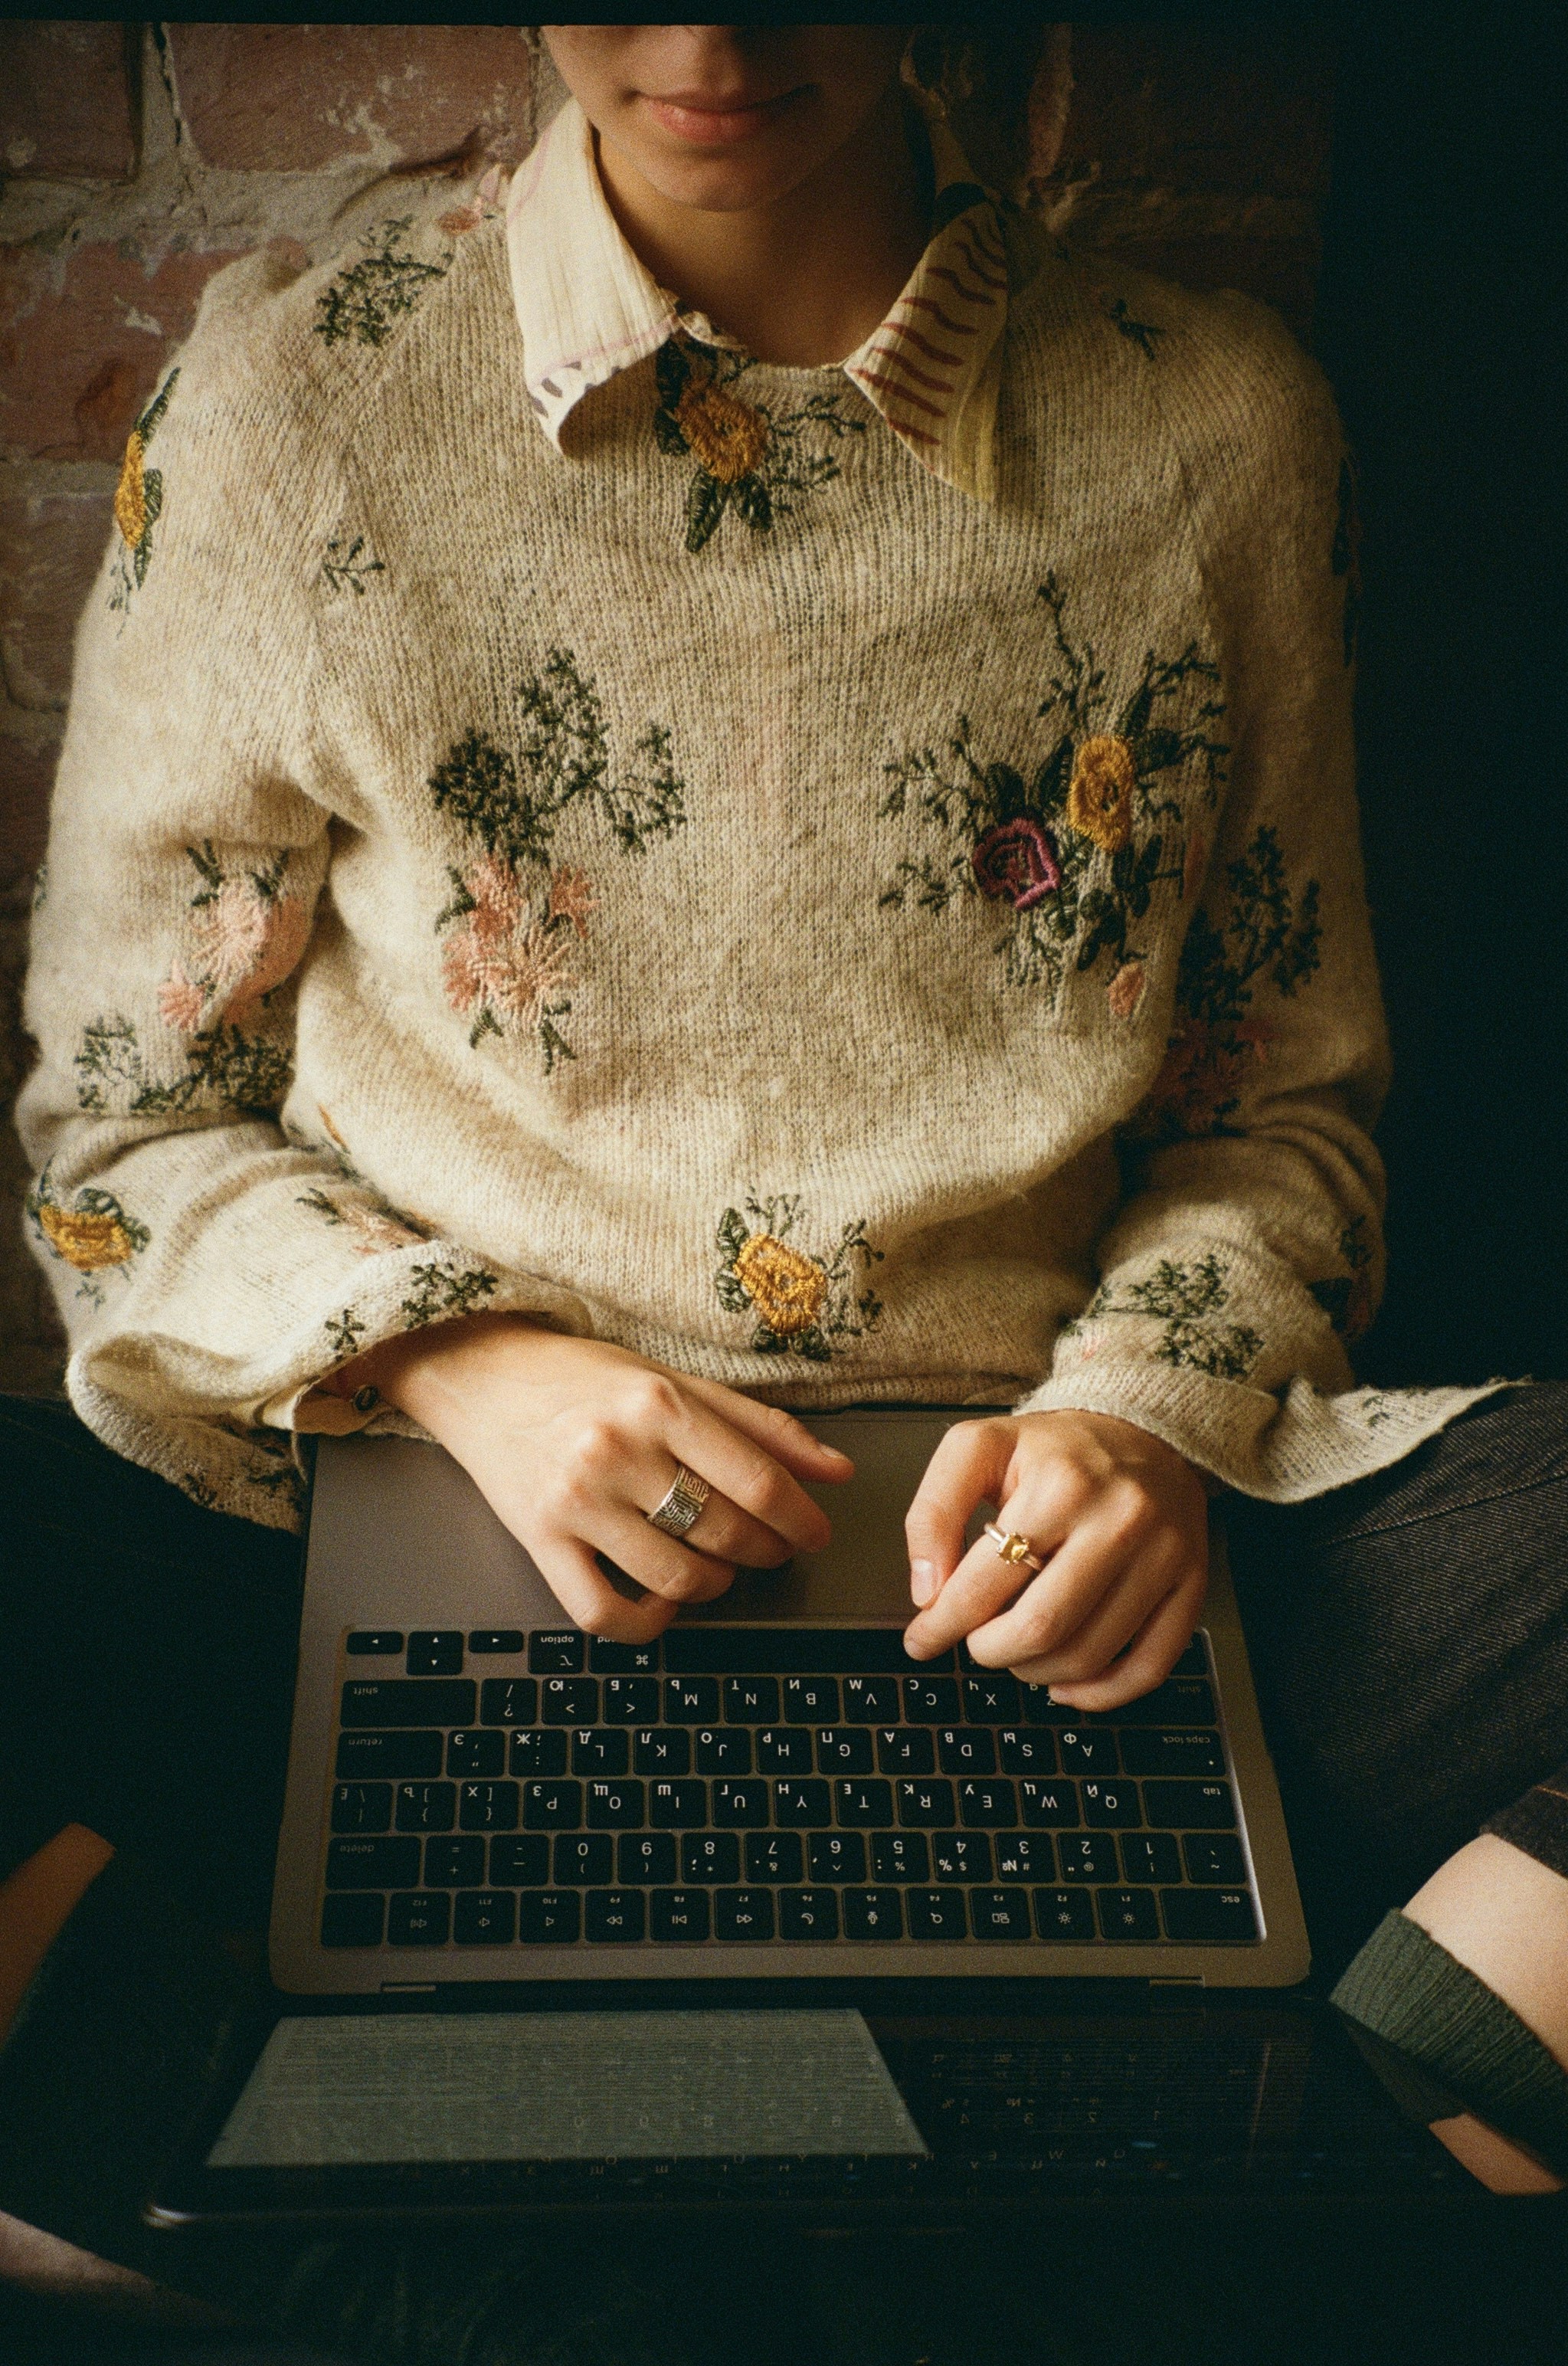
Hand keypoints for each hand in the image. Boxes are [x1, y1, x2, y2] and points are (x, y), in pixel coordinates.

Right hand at [353, 1315, 851, 1640]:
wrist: (485, 1376)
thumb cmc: (587, 1379)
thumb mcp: (677, 1384)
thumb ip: (761, 1426)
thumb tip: (839, 1471)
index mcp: (659, 1404)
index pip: (757, 1481)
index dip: (800, 1520)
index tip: (814, 1535)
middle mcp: (617, 1451)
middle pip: (723, 1533)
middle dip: (765, 1553)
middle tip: (770, 1549)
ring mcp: (575, 1500)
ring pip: (676, 1578)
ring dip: (715, 1587)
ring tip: (718, 1569)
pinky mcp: (538, 1539)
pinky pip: (602, 1612)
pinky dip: (647, 1622)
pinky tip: (663, 1602)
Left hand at [902, 1410, 1207, 1709]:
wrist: (1144, 1429)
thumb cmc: (1055, 1448)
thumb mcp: (978, 1449)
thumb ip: (933, 1512)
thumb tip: (928, 1592)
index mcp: (1060, 1484)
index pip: (986, 1583)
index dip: (943, 1624)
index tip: (922, 1639)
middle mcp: (1120, 1520)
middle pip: (1041, 1628)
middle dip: (990, 1650)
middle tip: (976, 1641)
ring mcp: (1163, 1556)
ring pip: (1088, 1656)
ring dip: (1035, 1672)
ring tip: (1015, 1652)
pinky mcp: (1190, 1584)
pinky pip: (1149, 1667)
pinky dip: (1100, 1693)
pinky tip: (1066, 1685)